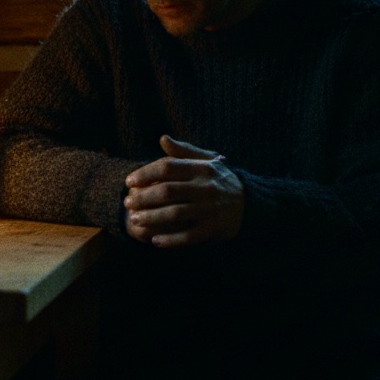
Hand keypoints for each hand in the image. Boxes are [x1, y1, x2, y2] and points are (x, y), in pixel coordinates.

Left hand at [123, 135, 243, 247]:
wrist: (251, 204)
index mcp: (202, 169)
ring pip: (175, 214)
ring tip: (135, 220)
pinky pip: (188, 236)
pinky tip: (155, 241)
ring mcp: (210, 210)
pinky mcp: (214, 229)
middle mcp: (206, 188)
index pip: (167, 168)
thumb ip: (184, 152)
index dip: (145, 174)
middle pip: (167, 192)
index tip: (129, 182)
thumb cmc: (220, 180)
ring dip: (151, 218)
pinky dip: (170, 240)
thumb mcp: (207, 162)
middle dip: (143, 198)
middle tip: (127, 203)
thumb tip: (162, 138)